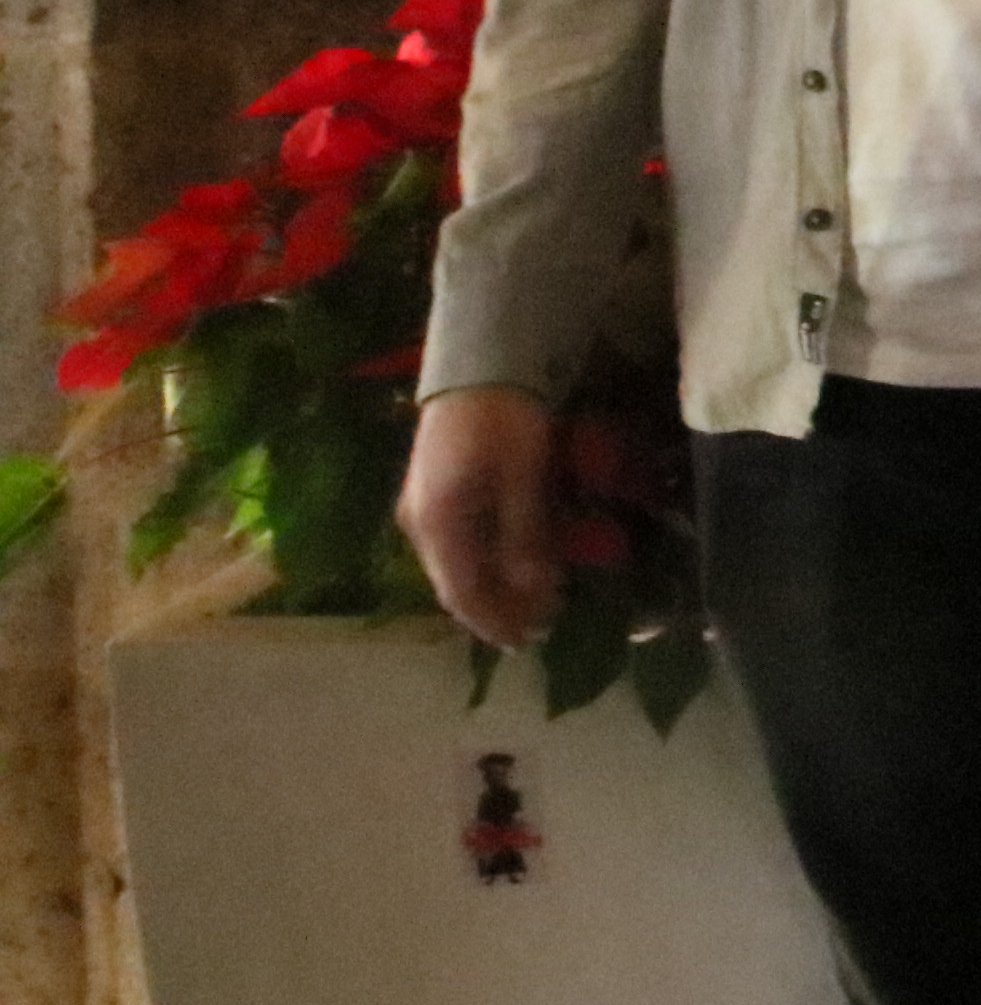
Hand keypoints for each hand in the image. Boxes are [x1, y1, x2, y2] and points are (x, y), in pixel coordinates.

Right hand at [393, 387, 564, 652]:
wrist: (478, 362)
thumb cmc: (505, 418)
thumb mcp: (524, 476)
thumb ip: (525, 535)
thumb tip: (533, 593)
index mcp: (438, 524)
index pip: (462, 593)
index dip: (494, 621)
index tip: (527, 642)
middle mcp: (420, 523)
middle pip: (456, 583)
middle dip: (495, 609)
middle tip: (536, 628)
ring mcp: (423, 508)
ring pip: (456, 566)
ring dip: (490, 587)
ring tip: (530, 603)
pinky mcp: (435, 493)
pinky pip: (459, 544)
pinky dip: (485, 562)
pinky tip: (510, 564)